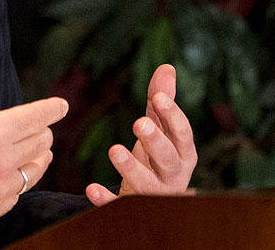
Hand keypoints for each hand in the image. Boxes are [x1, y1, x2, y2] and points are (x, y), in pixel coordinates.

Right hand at [0, 36, 68, 230]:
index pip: (37, 117)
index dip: (52, 108)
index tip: (61, 105)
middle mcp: (2, 161)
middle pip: (42, 141)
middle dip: (40, 130)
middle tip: (32, 126)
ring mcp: (1, 187)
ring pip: (37, 167)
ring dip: (36, 155)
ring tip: (28, 149)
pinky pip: (20, 191)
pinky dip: (18, 180)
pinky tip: (6, 173)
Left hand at [85, 63, 195, 205]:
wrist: (152, 198)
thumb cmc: (158, 157)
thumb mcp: (160, 129)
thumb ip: (162, 100)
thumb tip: (167, 67)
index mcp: (183, 153)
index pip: (182, 133)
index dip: (172, 115)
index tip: (158, 97)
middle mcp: (174, 175)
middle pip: (168, 159)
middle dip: (155, 141)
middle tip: (138, 123)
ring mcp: (154, 194)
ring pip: (146, 184)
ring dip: (131, 168)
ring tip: (113, 150)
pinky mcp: (133, 207)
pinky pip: (120, 206)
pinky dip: (105, 199)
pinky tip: (91, 188)